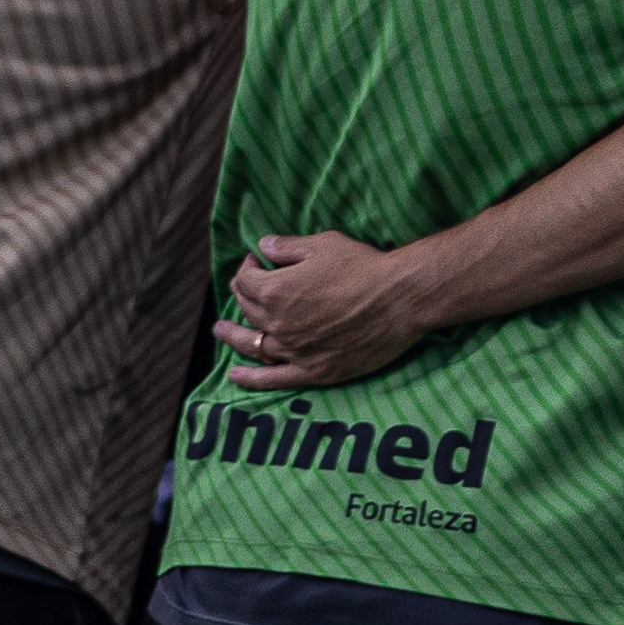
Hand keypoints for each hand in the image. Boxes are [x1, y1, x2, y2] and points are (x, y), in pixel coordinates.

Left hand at [218, 229, 442, 391]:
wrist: (401, 300)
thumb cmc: (365, 267)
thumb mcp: (324, 245)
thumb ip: (288, 246)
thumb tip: (263, 245)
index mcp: (275, 290)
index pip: (245, 280)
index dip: (247, 268)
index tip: (256, 261)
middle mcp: (277, 323)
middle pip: (247, 311)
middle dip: (242, 296)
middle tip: (245, 289)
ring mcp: (294, 350)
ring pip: (252, 344)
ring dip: (233, 336)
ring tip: (221, 331)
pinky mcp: (314, 370)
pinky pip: (274, 379)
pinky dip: (251, 379)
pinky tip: (234, 376)